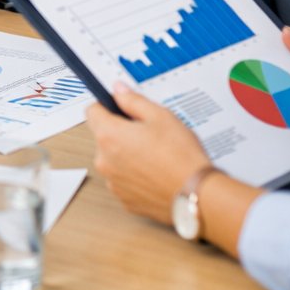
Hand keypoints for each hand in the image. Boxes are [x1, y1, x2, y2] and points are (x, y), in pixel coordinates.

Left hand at [85, 83, 210, 225]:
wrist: (197, 194)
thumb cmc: (181, 157)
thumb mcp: (160, 116)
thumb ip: (133, 100)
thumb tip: (118, 90)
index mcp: (109, 136)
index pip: (92, 111)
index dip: (107, 106)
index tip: (120, 108)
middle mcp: (105, 161)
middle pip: (103, 136)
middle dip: (121, 132)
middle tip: (147, 133)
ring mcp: (113, 182)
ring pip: (113, 159)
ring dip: (127, 154)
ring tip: (155, 155)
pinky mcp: (125, 199)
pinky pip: (123, 179)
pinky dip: (135, 175)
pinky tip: (155, 172)